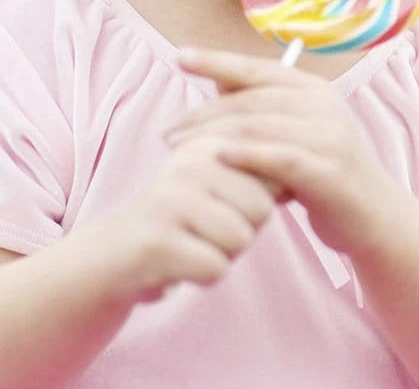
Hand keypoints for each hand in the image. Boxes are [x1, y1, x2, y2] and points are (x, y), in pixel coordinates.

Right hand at [105, 130, 275, 302]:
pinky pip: (216, 267)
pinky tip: (178, 263)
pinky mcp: (158, 239)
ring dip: (222, 254)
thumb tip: (307, 171)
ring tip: (192, 243)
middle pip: (261, 210)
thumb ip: (260, 172)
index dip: (257, 204)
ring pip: (240, 239)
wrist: (112, 255)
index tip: (223, 205)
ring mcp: (172, 198)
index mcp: (211, 142)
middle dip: (242, 231)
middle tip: (203, 229)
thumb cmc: (182, 219)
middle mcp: (191, 161)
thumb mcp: (220, 182)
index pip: (273, 177)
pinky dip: (203, 275)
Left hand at [168, 48, 393, 253]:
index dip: (218, 59)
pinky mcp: (328, 169)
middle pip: (252, 98)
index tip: (180, 56)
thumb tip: (218, 80)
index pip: (258, 67)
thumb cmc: (325, 174)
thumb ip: (263, 109)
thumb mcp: (297, 133)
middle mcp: (323, 104)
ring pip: (260, 125)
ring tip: (178, 149)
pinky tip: (217, 158)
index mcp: (314, 89)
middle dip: (204, 112)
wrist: (376, 216)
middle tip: (168, 130)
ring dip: (213, 134)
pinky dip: (246, 155)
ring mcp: (328, 134)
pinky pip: (280, 157)